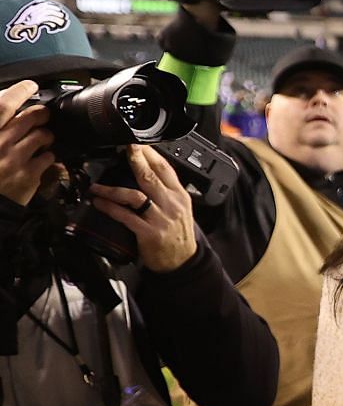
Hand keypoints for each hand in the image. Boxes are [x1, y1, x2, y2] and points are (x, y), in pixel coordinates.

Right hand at [0, 81, 56, 205]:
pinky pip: (49, 157)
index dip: (19, 91)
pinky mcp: (28, 175)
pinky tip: (43, 157)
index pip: (3, 104)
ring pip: (43, 136)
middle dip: (41, 114)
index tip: (30, 85)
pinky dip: (49, 156)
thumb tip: (9, 104)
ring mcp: (14, 160)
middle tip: (43, 115)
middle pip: (30, 117)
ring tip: (44, 138)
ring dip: (46, 135)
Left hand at [88, 145, 197, 272]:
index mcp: (179, 196)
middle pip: (150, 177)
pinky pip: (125, 217)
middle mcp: (171, 204)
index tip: (137, 143)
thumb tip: (145, 173)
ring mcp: (160, 219)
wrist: (183, 262)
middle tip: (121, 148)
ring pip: (134, 196)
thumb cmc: (178, 235)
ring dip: (112, 188)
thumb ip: (166, 191)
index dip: (150, 154)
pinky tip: (98, 203)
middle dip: (134, 160)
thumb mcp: (179, 209)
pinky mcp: (149, 233)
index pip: (166, 169)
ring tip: (96, 186)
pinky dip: (110, 208)